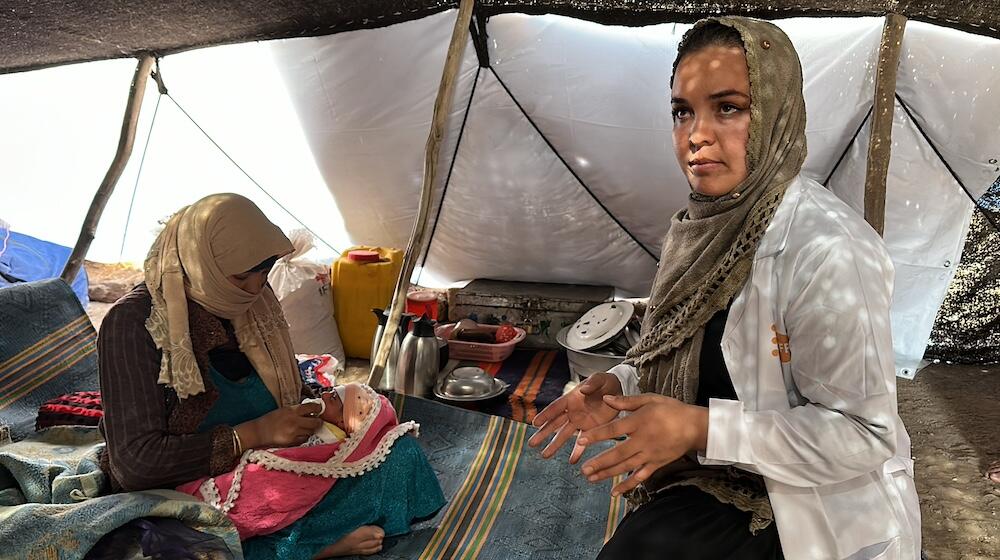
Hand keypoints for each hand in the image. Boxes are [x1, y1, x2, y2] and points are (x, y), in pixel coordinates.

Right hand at [237, 403, 322, 448]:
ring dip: (311, 429)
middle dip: (318, 421)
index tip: (319, 409)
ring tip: (305, 428)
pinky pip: (304, 439)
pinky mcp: (292, 442)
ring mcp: (294, 433)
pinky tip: (298, 434)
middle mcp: (295, 421)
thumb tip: (311, 411)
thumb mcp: (284, 410)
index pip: (312, 407)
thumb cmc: (270, 419)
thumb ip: (297, 410)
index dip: (318, 408)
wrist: (259, 432)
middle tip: (317, 421)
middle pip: (316, 422)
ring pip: (311, 431)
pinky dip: (304, 437)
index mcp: (293, 410)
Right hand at [528, 372, 622, 463]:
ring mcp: (580, 422)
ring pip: (564, 435)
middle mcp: (572, 412)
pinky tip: (572, 461)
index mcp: (571, 398)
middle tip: (531, 444)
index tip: (535, 423)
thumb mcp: (600, 379)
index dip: (545, 415)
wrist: (617, 391)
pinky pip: (583, 443)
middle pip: (555, 424)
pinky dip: (578, 451)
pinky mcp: (590, 430)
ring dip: (555, 445)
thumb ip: (593, 383)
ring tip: (545, 455)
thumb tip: (583, 390)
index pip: (556, 408)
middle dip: (543, 434)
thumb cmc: (605, 382)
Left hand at [577, 393, 707, 495]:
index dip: (596, 436)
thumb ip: (626, 401)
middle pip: (617, 453)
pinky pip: (640, 477)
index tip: (580, 441)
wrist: (695, 426)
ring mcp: (649, 454)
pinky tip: (615, 492)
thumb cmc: (671, 409)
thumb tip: (606, 399)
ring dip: (608, 474)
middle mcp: (642, 440)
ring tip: (591, 478)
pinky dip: (628, 485)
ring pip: (626, 467)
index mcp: (639, 422)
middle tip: (583, 469)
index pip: (613, 430)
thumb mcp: (650, 399)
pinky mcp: (656, 464)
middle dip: (599, 462)